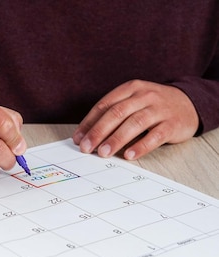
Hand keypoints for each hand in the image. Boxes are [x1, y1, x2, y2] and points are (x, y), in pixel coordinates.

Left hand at [72, 80, 198, 159]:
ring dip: (116, 139)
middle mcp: (145, 96)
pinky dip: (141, 146)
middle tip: (86, 148)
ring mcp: (160, 109)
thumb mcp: (133, 102)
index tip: (77, 139)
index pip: (104, 105)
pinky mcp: (173, 123)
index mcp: (131, 89)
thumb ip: (113, 115)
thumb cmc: (153, 106)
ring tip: (103, 153)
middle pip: (117, 113)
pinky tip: (129, 155)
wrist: (190, 103)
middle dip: (98, 132)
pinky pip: (155, 135)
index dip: (89, 123)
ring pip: (135, 123)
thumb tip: (86, 136)